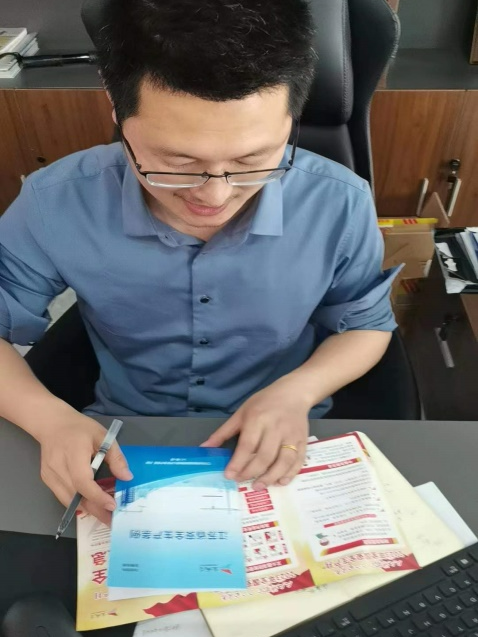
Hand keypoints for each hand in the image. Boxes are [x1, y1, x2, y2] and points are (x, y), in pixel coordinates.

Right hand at [36, 409, 131, 525]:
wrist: (52, 424)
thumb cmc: (80, 428)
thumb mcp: (103, 436)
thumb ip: (115, 457)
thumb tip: (127, 477)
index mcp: (73, 453)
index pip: (83, 481)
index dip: (98, 496)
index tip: (112, 505)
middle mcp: (58, 468)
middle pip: (76, 496)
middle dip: (96, 510)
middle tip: (112, 520)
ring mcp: (49, 476)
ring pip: (68, 500)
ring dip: (87, 509)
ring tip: (104, 516)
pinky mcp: (47, 479)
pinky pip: (63, 496)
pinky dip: (78, 502)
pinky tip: (91, 504)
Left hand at [201, 378, 309, 489]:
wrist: (293, 393)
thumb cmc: (264, 402)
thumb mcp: (241, 413)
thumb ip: (224, 432)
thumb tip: (205, 448)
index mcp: (258, 419)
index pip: (247, 445)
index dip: (238, 462)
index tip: (229, 475)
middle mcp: (276, 428)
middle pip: (265, 455)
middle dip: (252, 472)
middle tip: (242, 482)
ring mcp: (292, 435)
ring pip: (284, 461)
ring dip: (271, 477)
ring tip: (259, 486)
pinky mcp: (303, 441)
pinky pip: (298, 461)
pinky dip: (290, 474)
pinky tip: (280, 482)